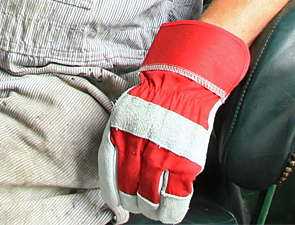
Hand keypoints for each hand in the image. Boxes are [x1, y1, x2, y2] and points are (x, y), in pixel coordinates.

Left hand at [98, 20, 249, 223]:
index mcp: (119, 133)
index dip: (113, 194)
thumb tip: (117, 170)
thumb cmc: (155, 99)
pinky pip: (175, 200)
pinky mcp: (185, 164)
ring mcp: (162, 157)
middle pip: (129, 189)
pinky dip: (171, 212)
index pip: (109, 174)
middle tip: (137, 203)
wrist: (185, 83)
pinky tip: (169, 213)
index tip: (117, 202)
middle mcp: (138, 147)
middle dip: (132, 201)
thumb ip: (119, 140)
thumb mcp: (125, 114)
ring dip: (150, 208)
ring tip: (152, 208)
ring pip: (150, 199)